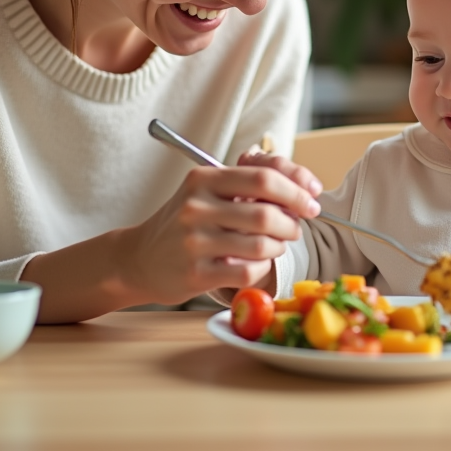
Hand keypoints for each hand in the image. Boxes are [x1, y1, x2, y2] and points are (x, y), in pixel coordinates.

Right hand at [115, 161, 321, 305]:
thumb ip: (247, 184)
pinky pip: (248, 272)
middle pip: (267, 213)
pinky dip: (261, 269)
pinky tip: (254, 264)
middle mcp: (196, 207)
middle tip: (296, 228)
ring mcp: (194, 242)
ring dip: (278, 248)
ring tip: (273, 246)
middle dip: (293, 223)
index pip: (264, 176)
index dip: (297, 188)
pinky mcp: (195, 274)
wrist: (138, 258)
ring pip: (262, 246)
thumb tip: (302, 188)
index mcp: (204, 179)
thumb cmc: (184, 223)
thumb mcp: (206, 192)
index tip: (313, 197)